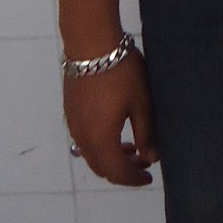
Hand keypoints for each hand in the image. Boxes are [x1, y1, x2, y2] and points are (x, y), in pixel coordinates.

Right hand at [64, 50, 157, 185]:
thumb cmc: (121, 72)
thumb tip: (151, 157)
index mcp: (101, 140)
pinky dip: (100, 144)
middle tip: (144, 161)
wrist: (91, 43)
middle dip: (123, 170)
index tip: (149, 176)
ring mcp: (73, 125)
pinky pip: (84, 139)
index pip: (117, 172)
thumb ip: (146, 133)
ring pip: (91, 154)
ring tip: (131, 146)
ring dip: (111, 156)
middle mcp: (82, 138)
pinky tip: (114, 129)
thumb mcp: (141, 102)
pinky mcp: (70, 111)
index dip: (133, 179)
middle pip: (101, 167)